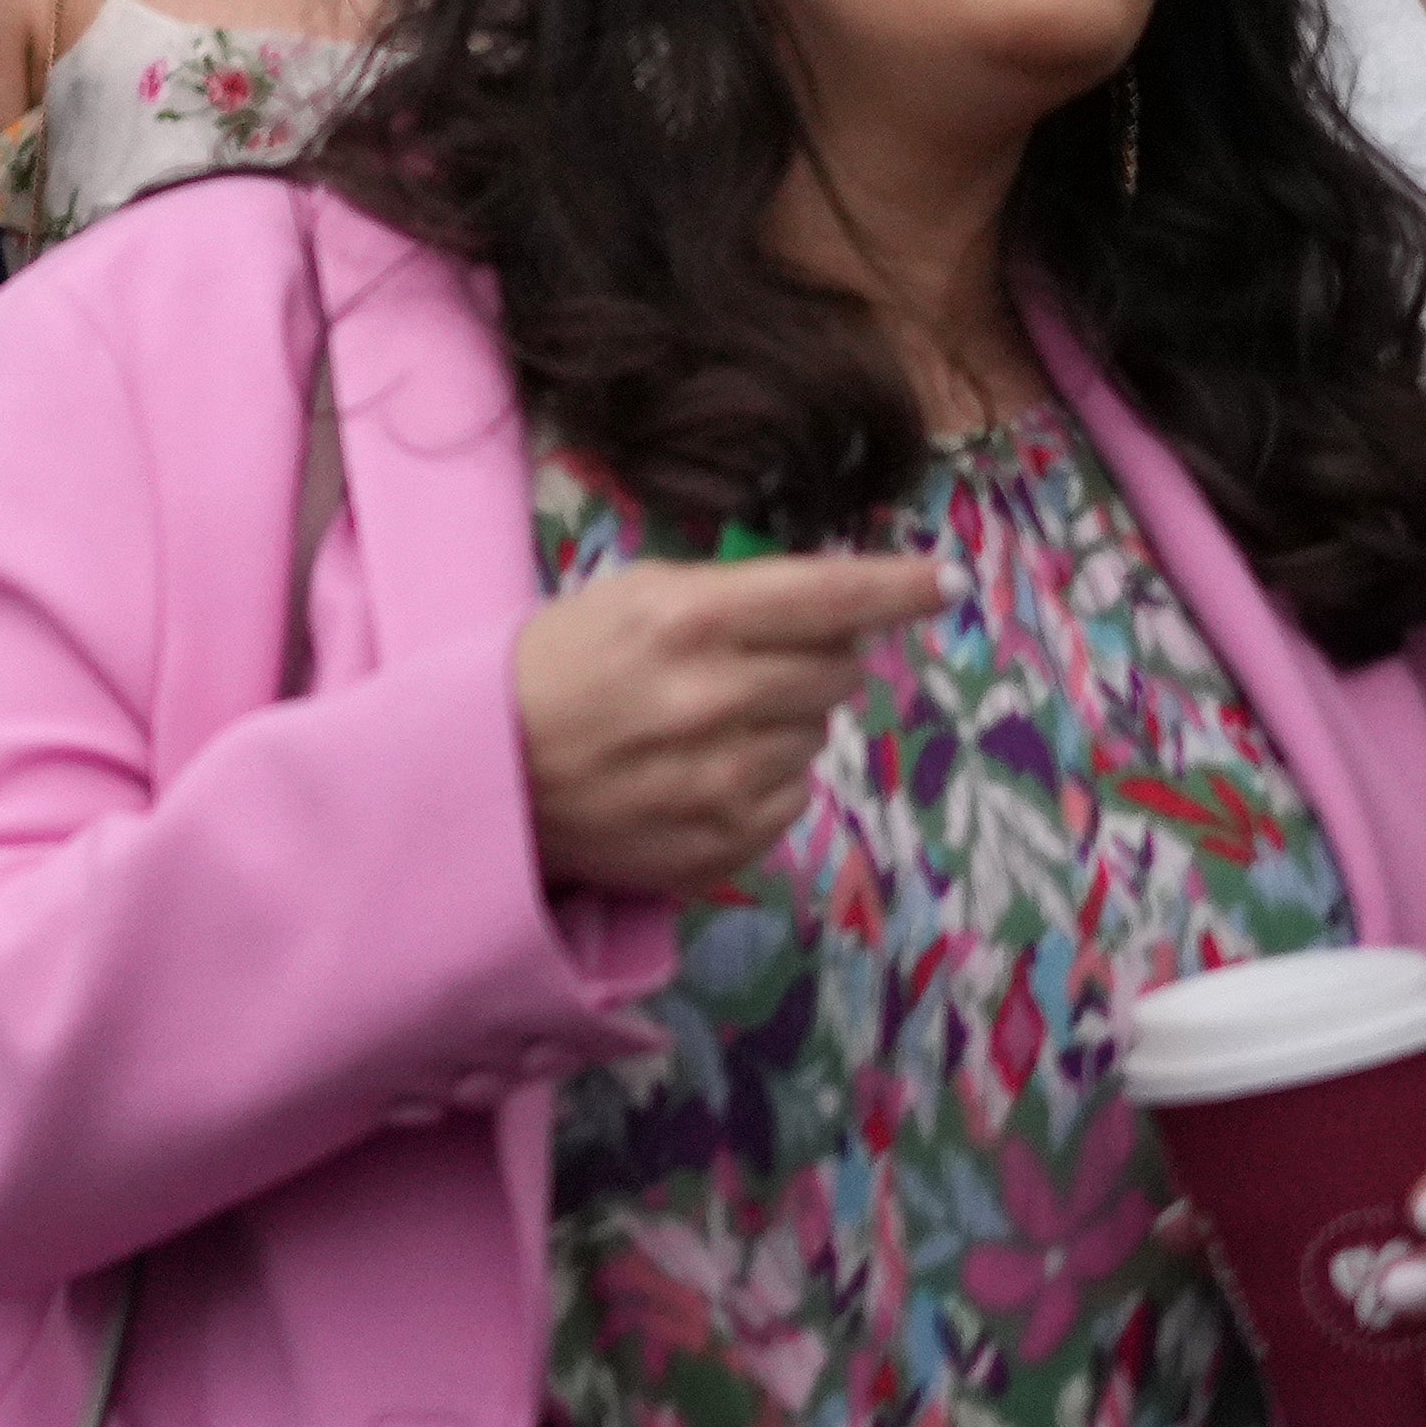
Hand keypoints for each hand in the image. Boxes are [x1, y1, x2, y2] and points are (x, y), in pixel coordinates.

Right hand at [508, 551, 941, 899]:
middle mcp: (716, 698)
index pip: (833, 597)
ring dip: (781, 724)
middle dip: (811, 661)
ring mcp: (722, 781)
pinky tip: (698, 772)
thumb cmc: (552, 668)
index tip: (945, 582)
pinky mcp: (721, 844)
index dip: (901, 587)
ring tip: (704, 726)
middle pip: (838, 671)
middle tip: (747, 665)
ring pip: (817, 737)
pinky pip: (793, 799)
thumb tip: (840, 614)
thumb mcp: (630, 597)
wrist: (480, 778)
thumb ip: (735, 596)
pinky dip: (761, 781)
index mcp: (689, 619)